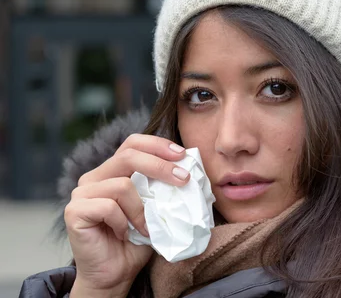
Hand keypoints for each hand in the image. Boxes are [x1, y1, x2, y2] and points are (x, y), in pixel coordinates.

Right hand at [65, 134, 189, 296]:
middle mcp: (94, 177)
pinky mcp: (74, 211)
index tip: (182, 155)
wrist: (116, 274)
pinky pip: (108, 206)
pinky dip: (124, 221)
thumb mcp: (156, 207)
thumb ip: (164, 186)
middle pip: (129, 156)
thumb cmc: (137, 240)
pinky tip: (123, 234)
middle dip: (160, 166)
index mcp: (112, 171)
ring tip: (146, 228)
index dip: (158, 145)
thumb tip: (190, 169)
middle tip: (183, 180)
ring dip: (142, 209)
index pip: (133, 143)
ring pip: (122, 185)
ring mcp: (81, 193)